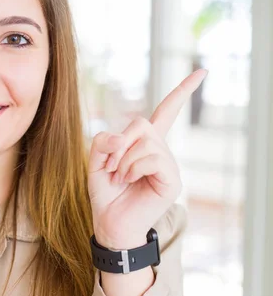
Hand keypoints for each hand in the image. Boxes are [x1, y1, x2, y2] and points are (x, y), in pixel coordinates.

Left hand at [88, 69, 207, 249]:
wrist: (110, 223)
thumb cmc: (105, 193)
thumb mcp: (95, 161)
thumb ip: (103, 142)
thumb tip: (123, 138)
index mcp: (145, 144)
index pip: (166, 112)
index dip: (182, 93)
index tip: (201, 73)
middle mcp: (161, 151)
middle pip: (143, 123)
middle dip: (120, 142)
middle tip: (111, 165)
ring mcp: (168, 165)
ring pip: (145, 141)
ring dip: (123, 159)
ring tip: (120, 176)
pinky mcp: (172, 180)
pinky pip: (151, 158)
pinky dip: (132, 167)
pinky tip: (128, 180)